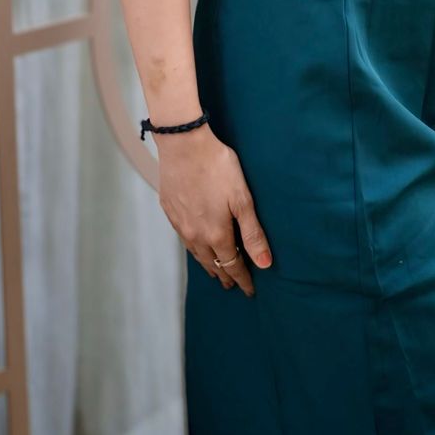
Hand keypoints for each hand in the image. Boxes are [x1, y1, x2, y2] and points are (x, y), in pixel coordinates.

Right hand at [155, 123, 273, 294]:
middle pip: (212, 263)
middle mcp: (195, 234)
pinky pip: (183, 238)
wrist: (183, 144)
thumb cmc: (217, 167)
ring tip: (215, 271)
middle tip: (232, 285)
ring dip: (208, 264)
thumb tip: (265, 263)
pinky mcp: (170, 211)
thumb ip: (253, 233)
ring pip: (196, 253)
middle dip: (224, 275)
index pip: (232, 264)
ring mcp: (180, 224)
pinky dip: (193, 248)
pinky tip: (195, 245)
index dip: (242, 279)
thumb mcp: (242, 199)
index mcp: (216, 233)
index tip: (249, 290)